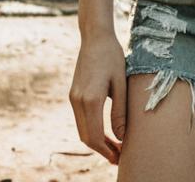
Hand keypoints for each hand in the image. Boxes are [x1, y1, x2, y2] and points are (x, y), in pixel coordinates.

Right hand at [68, 33, 128, 164]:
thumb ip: (120, 111)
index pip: (95, 136)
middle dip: (101, 149)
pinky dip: (91, 129)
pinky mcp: (74, 94)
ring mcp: (73, 97)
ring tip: (114, 147)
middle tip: (118, 156)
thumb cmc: (112, 56)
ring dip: (96, 141)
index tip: (119, 158)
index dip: (106, 150)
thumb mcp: (120, 83)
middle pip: (86, 136)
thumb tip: (121, 136)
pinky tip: (105, 131)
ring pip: (82, 129)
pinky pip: (81, 119)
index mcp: (90, 99)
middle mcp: (78, 101)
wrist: (95, 37)